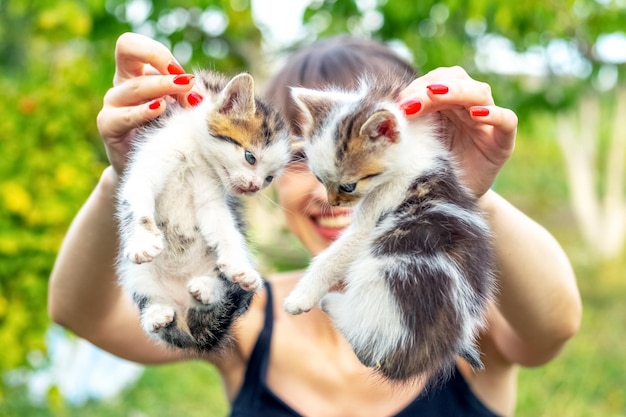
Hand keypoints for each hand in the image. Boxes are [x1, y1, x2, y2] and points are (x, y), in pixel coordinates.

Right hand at [96, 32, 202, 175]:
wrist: (149, 165)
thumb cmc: (165, 130)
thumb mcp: (178, 107)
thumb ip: (185, 95)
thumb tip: (198, 92)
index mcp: (134, 72)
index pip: (133, 44)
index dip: (156, 52)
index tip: (180, 72)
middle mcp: (120, 83)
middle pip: (127, 50)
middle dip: (160, 61)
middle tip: (187, 81)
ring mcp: (112, 104)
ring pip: (134, 86)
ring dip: (163, 88)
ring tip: (185, 97)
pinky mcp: (108, 126)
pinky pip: (125, 115)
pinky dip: (144, 111)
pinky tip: (160, 109)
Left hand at [398, 66, 516, 196]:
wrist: (447, 201)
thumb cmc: (430, 169)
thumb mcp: (416, 143)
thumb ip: (408, 124)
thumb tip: (387, 109)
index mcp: (447, 104)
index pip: (437, 80)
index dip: (418, 86)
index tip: (399, 102)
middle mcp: (468, 107)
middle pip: (457, 80)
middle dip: (432, 87)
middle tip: (411, 102)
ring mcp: (487, 122)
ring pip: (479, 92)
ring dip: (455, 91)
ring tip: (435, 94)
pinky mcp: (502, 141)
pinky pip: (506, 120)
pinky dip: (493, 114)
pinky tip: (476, 114)